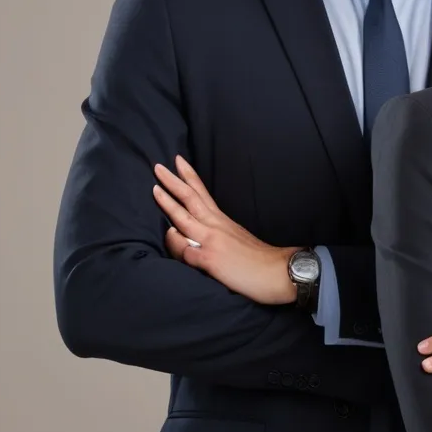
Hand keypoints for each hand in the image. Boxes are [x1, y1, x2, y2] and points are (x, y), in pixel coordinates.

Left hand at [152, 155, 298, 304]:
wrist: (276, 271)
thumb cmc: (257, 259)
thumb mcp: (235, 239)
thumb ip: (215, 234)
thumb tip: (196, 237)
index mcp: (221, 221)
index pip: (202, 193)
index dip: (189, 176)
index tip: (178, 160)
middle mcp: (216, 226)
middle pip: (190, 199)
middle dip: (173, 181)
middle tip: (158, 166)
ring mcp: (212, 241)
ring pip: (184, 218)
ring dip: (168, 203)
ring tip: (155, 190)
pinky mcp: (210, 259)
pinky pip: (185, 251)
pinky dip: (176, 246)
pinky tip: (172, 243)